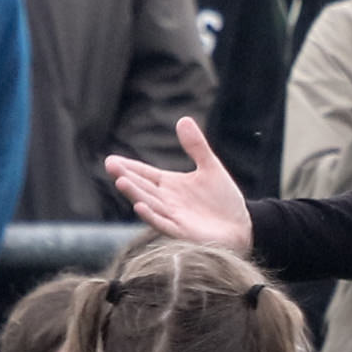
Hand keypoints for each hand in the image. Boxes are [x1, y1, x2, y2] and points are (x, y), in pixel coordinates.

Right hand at [104, 117, 253, 252]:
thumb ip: (196, 146)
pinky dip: (151, 216)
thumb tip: (183, 119)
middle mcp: (166, 201)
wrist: (242, 226)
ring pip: (149, 204)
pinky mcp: (182, 232)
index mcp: (170, 186)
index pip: (144, 174)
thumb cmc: (224, 200)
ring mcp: (172, 217)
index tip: (111, 159)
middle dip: (126, 176)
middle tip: (110, 165)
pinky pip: (163, 224)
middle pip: (142, 187)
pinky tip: (140, 206)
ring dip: (134, 194)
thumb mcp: (210, 167)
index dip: (129, 167)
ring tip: (120, 181)